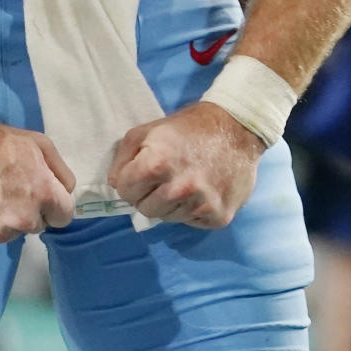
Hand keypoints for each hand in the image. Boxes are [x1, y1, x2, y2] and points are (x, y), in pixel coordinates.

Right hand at [0, 121, 75, 250]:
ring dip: (2, 220)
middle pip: (35, 225)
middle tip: (6, 189)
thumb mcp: (35, 142)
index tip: (39, 195)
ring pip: (8, 233)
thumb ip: (59, 169)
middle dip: (27, 211)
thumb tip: (66, 191)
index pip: (64, 216)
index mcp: (42, 194)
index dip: (52, 204)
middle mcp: (23, 219)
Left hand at [109, 102, 264, 227]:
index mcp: (157, 163)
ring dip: (170, 204)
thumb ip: (123, 157)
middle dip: (148, 195)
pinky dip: (191, 210)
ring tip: (184, 181)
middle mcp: (179, 188)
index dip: (129, 181)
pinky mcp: (218, 217)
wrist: (236, 129)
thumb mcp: (148, 130)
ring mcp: (200, 205)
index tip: (141, 173)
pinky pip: (190, 222)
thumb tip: (114, 184)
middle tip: (163, 178)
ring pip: (167, 218)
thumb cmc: (187, 128)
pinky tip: (201, 190)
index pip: (125, 191)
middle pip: (144, 209)